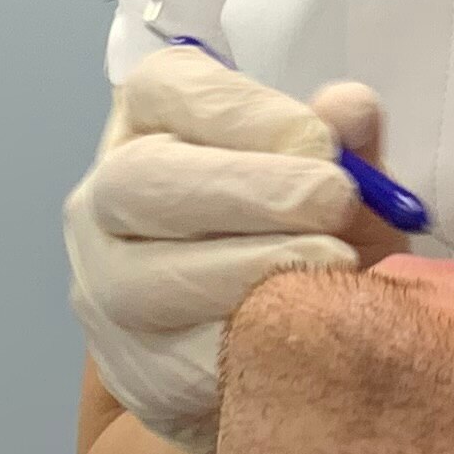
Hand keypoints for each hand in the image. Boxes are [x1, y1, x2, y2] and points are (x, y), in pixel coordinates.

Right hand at [68, 45, 393, 453]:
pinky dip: (241, 346)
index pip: (165, 88)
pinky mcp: (125, 365)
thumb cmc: (304, 233)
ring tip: (330, 265)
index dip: (241, 110)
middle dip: (246, 189)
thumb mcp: (335, 180)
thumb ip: (346, 142)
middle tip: (335, 201)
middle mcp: (106, 195)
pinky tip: (298, 332)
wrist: (274, 347)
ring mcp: (104, 284)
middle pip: (143, 179)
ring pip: (143, 276)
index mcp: (152, 121)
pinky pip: (170, 360)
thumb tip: (349, 110)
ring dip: (246, 269)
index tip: (320, 141)